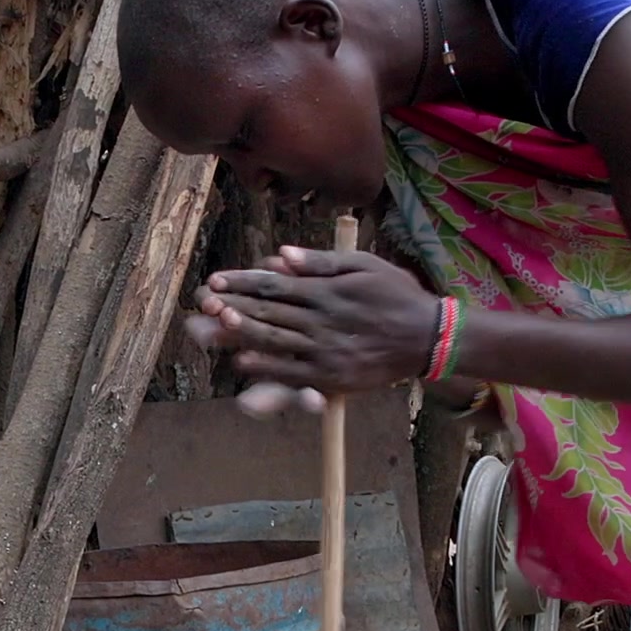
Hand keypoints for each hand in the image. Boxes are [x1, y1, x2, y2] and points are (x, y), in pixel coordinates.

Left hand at [185, 245, 440, 414]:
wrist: (427, 337)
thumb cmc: (396, 295)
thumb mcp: (363, 265)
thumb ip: (321, 262)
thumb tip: (282, 254)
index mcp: (326, 290)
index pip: (275, 283)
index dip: (242, 281)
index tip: (216, 279)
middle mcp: (322, 319)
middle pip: (268, 311)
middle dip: (232, 305)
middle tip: (202, 302)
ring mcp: (325, 350)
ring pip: (276, 340)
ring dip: (244, 333)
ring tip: (216, 325)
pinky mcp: (331, 376)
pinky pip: (293, 372)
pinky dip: (267, 367)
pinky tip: (244, 362)